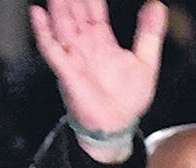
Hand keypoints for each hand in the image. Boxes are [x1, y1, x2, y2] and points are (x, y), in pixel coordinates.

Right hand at [30, 0, 166, 145]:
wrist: (116, 127)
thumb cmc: (128, 100)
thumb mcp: (146, 62)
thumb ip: (149, 33)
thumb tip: (157, 5)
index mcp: (103, 42)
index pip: (94, 11)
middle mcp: (86, 47)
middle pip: (75, 13)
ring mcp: (74, 57)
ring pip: (62, 24)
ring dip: (58, 6)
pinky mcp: (67, 71)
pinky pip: (51, 49)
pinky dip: (43, 32)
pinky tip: (38, 14)